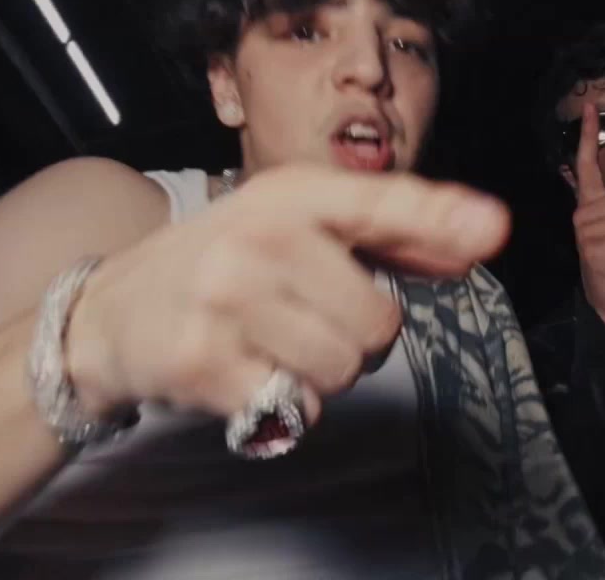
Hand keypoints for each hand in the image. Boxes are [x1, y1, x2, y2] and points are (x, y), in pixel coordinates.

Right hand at [64, 165, 510, 424]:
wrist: (112, 312)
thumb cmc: (225, 267)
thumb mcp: (297, 228)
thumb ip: (389, 235)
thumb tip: (474, 241)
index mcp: (291, 196)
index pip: (379, 203)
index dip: (441, 218)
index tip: (492, 228)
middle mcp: (259, 238)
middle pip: (379, 322)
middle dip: (359, 337)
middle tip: (307, 319)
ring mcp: (226, 299)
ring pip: (343, 370)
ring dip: (322, 374)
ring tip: (275, 345)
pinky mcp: (203, 362)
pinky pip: (295, 408)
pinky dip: (282, 405)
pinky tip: (245, 370)